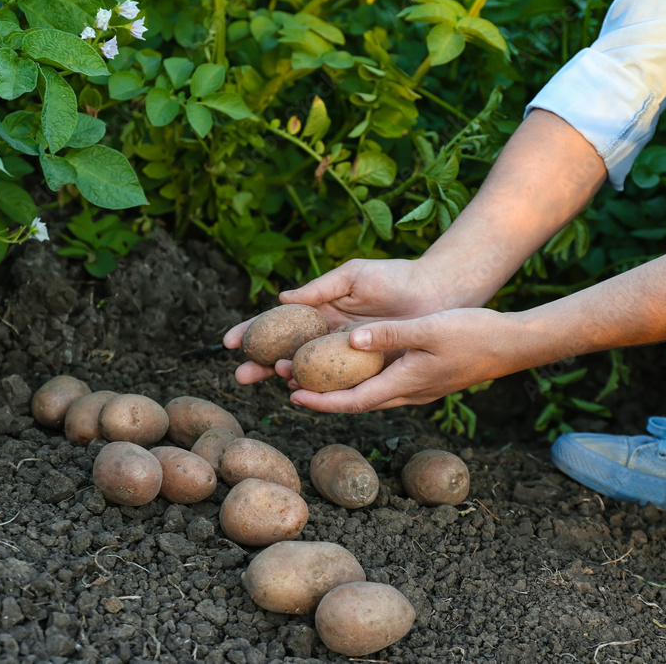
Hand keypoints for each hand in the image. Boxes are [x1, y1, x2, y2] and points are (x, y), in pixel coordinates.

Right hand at [224, 258, 452, 384]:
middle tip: (240, 374)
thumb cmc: (394, 277)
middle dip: (260, 364)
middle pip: (285, 354)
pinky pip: (339, 383)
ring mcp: (345, 356)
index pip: (277, 325)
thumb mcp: (352, 276)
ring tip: (275, 373)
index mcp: (319, 312)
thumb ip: (319, 289)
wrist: (436, 292)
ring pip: (308, 371)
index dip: (251, 333)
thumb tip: (281, 299)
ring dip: (287, 375)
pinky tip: (303, 390)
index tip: (229, 341)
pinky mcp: (366, 370)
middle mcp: (326, 337)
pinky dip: (320, 388)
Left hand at [287, 308, 512, 412]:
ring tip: (314, 376)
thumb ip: (390, 334)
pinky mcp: (426, 379)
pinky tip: (353, 364)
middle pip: (357, 402)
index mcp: (406, 383)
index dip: (322, 400)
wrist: (513, 344)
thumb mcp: (429, 328)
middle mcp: (409, 393)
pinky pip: (385, 384)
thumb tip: (350, 338)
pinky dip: (363, 379)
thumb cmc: (474, 333)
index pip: (354, 401)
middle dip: (323, 396)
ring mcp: (419, 388)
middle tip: (290, 384)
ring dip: (342, 389)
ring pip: (371, 394)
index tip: (292, 394)